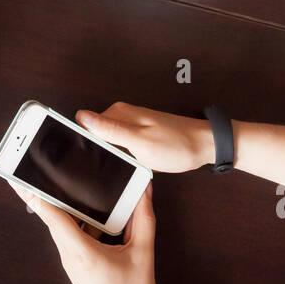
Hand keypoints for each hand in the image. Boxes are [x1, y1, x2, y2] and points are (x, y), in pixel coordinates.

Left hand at [13, 181, 157, 283]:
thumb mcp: (143, 253)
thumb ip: (144, 218)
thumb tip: (144, 190)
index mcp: (81, 252)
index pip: (53, 217)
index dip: (37, 196)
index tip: (22, 178)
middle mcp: (70, 256)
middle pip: (52, 219)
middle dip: (41, 195)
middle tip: (31, 172)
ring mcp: (71, 262)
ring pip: (62, 228)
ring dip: (62, 208)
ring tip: (61, 184)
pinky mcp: (76, 267)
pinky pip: (71, 238)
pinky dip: (76, 223)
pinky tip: (90, 212)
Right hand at [76, 102, 212, 172]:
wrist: (204, 147)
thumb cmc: (176, 146)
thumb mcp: (139, 141)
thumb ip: (110, 130)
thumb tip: (81, 116)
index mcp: (117, 113)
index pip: (84, 124)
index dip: (80, 142)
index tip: (80, 160)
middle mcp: (121, 115)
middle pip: (93, 133)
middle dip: (93, 151)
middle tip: (101, 170)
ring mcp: (130, 124)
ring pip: (106, 140)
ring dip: (106, 154)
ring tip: (114, 168)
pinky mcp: (137, 134)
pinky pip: (118, 144)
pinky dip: (118, 155)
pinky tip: (124, 166)